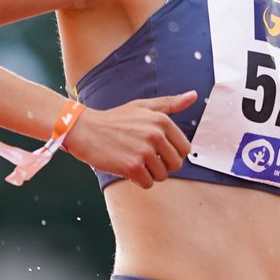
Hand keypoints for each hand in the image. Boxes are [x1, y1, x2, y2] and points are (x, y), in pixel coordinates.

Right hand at [66, 90, 197, 190]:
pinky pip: (148, 184)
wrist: (85, 130)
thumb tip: (193, 95)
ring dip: (150, 174)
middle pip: (176, 165)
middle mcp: (156, 135)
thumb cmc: (115, 119)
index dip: (172, 154)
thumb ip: (170, 103)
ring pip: (162, 176)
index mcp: (162, 120)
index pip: (185, 149)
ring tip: (134, 161)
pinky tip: (126, 168)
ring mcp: (144, 151)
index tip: (157, 151)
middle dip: (163, 166)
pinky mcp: (132, 167)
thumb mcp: (143, 106)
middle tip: (145, 158)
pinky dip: (138, 181)